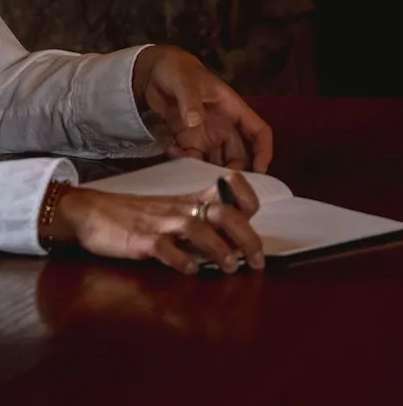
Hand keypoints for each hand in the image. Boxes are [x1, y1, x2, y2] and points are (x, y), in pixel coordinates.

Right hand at [49, 176, 266, 275]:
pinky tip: (190, 270)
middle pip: (223, 213)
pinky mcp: (138, 240)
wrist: (89, 212)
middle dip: (246, 236)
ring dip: (219, 248)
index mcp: (190, 200)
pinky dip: (180, 259)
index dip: (247, 199)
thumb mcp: (171, 211)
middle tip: (257, 260)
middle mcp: (180, 208)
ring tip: (230, 267)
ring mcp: (160, 223)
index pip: (229, 188)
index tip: (255, 221)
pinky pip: (163, 247)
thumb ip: (199, 221)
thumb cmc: (134, 215)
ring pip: (198, 227)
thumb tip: (232, 243)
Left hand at [132, 46, 272, 172]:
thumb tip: (195, 122)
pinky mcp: (186, 139)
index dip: (263, 151)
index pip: (258, 131)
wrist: (155, 72)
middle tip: (218, 181)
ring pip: (215, 160)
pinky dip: (183, 160)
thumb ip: (191, 102)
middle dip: (233, 169)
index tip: (260, 171)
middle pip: (239, 153)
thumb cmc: (179, 71)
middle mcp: (223, 125)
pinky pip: (191, 157)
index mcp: (233, 109)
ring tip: (190, 169)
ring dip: (206, 169)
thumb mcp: (186, 83)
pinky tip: (171, 150)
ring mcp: (205, 134)